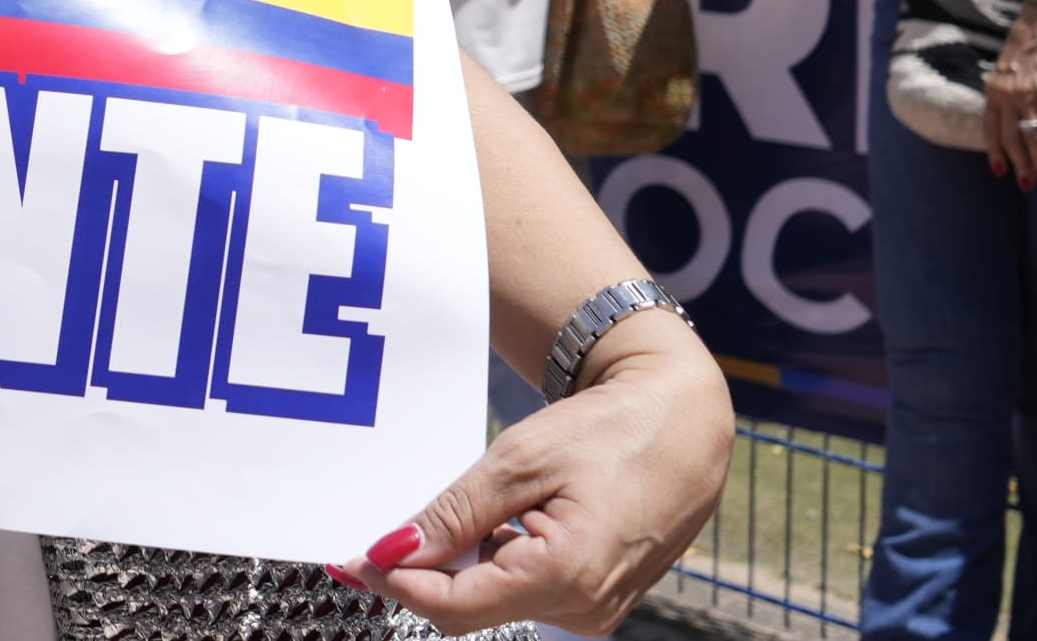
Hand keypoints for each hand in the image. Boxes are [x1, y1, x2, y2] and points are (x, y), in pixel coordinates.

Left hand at [343, 338, 733, 630]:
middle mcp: (585, 608)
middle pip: (470, 611)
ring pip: (495, 602)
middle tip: (381, 534)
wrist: (686, 424)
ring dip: (461, 567)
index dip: (396, 582)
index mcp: (566, 575)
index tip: (350, 558)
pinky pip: (525, 592)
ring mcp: (596, 609)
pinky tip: (495, 524)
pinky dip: (496, 564)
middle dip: (423, 576)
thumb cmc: (607, 431)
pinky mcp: (600, 598)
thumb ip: (454, 515)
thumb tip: (391, 553)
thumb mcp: (519, 461)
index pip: (453, 605)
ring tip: (455, 513)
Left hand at [985, 13, 1036, 187]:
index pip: (991, 130)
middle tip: (1027, 185)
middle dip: (1019, 165)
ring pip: (1032, 135)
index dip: (996, 153)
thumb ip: (1002, 94)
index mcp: (992, 91)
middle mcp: (1007, 96)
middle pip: (1011, 138)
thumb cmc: (1024, 48)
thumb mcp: (1003, 70)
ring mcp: (1029, 94)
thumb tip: (1007, 118)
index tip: (1000, 172)